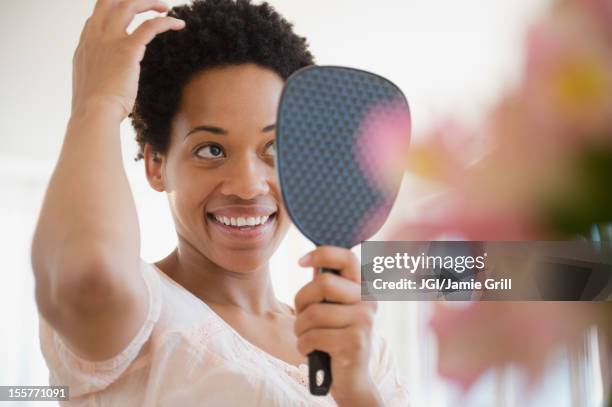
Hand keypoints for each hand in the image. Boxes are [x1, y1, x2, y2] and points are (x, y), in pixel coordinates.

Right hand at [71, 0, 184, 119]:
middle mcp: (95, 37)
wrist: (94, 113)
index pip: (97, 17)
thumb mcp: (91, 85)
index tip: (130, 18)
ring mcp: (109, 40)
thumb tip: (109, 80)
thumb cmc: (95, 108)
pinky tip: (179, 24)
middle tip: (152, 4)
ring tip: (166, 7)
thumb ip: (99, 74)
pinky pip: (150, 26)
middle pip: (110, 1)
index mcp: (85, 45)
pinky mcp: (127, 48)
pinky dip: (166, 22)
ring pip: (129, 5)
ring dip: (149, 2)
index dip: (113, 13)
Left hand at [294, 246, 382, 405]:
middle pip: (324, 283)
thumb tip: (309, 260)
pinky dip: (303, 345)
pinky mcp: (354, 343)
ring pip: (314, 313)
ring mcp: (364, 322)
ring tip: (305, 336)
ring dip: (300, 328)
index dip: (322, 254)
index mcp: (363, 288)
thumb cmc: (334, 338)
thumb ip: (327, 287)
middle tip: (301, 316)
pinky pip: (313, 336)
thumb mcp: (334, 308)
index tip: (300, 262)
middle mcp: (368, 301)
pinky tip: (310, 350)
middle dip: (301, 300)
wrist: (351, 379)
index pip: (347, 257)